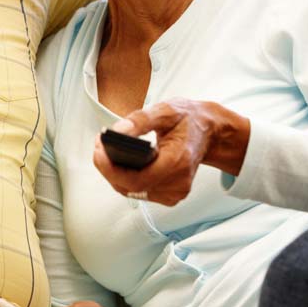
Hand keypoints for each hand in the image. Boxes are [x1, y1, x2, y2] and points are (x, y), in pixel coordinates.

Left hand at [92, 99, 249, 205]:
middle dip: (108, 168)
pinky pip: (139, 191)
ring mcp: (175, 193)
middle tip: (98, 146)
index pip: (136, 179)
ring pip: (132, 191)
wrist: (210, 131)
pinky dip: (126, 178)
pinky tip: (121, 162)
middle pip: (130, 187)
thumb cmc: (188, 120)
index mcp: (177, 162)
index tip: (98, 151)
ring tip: (106, 150)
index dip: (111, 169)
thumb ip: (140, 120)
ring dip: (115, 173)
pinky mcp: (171, 195)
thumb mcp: (165, 110)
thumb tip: (116, 132)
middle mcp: (177, 183)